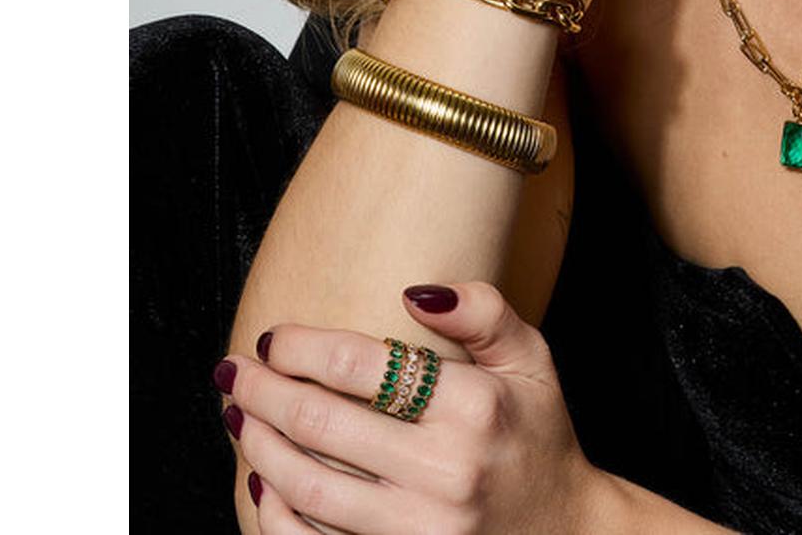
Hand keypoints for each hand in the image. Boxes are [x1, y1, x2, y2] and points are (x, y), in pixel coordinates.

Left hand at [217, 280, 611, 534]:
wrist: (569, 533)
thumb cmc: (537, 434)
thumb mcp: (531, 358)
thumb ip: (484, 310)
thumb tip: (412, 290)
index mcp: (474, 408)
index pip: (361, 366)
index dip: (303, 346)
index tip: (273, 336)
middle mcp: (444, 472)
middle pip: (321, 424)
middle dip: (263, 391)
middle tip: (232, 370)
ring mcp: (419, 531)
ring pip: (307, 489)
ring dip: (257, 447)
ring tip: (237, 417)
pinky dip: (274, 515)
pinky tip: (259, 481)